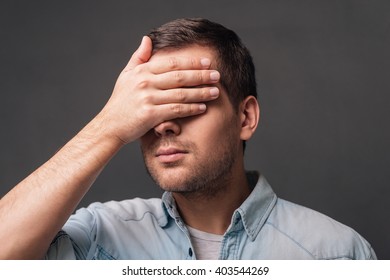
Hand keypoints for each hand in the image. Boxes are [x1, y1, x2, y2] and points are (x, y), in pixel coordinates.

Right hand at [98, 36, 219, 144]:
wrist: (110, 125)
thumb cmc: (120, 102)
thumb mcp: (126, 75)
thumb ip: (139, 58)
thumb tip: (147, 39)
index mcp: (142, 71)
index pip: (172, 63)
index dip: (192, 62)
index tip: (207, 62)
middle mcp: (145, 82)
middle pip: (180, 77)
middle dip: (201, 76)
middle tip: (217, 76)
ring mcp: (147, 98)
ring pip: (181, 94)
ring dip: (200, 93)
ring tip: (215, 92)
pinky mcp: (150, 115)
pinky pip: (176, 110)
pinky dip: (191, 109)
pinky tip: (202, 107)